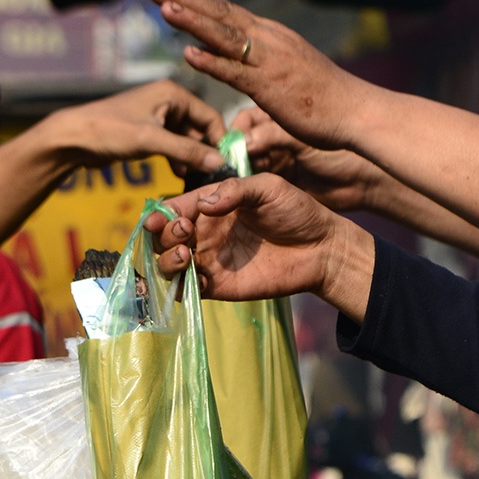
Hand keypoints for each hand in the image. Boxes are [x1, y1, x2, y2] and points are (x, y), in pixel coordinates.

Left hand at [26, 78, 226, 175]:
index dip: (220, 140)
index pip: (210, 115)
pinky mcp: (148, 132)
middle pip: (200, 128)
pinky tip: (180, 174)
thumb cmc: (111, 131)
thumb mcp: (152, 141)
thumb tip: (219, 163)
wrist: (73, 137)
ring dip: (192, 158)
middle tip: (213, 176)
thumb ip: (187, 151)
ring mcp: (158, 117)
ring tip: (197, 178)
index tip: (228, 164)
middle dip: (206, 151)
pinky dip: (178, 159)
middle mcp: (168, 101)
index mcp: (172, 94)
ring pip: (186, 139)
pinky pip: (172, 145)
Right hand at [148, 173, 376, 317]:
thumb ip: (237, 191)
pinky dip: (182, 287)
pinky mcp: (218, 287)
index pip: (174, 209)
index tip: (159, 220)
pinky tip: (200, 279)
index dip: (160, 215)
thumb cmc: (296, 211)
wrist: (320, 249)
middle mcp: (204, 233)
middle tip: (185, 234)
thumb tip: (204, 205)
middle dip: (164, 236)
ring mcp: (209, 261)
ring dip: (166, 261)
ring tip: (186, 257)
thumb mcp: (268, 188)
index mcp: (211, 206)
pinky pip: (187, 290)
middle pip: (164, 238)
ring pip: (168, 265)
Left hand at [150, 0, 369, 149]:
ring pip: (223, 36)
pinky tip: (188, 54)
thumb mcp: (287, 71)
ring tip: (164, 8)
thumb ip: (260, 64)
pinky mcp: (270, 86)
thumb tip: (237, 64)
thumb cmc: (323, 96)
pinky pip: (235, 72)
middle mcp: (267, 40)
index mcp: (270, 35)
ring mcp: (268, 61)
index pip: (226, 11)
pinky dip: (211, 62)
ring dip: (192, 21)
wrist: (354, 110)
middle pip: (219, 14)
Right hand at [233, 107, 388, 213]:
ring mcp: (279, 161)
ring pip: (249, 164)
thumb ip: (272, 136)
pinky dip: (251, 186)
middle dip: (237, 153)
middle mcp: (278, 138)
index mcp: (283, 117)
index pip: (247, 120)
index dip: (237, 131)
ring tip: (245, 177)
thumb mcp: (303, 140)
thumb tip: (243, 142)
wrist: (365, 183)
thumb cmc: (341, 153)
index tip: (233, 144)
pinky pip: (258, 183)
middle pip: (244, 142)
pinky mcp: (282, 183)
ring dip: (243, 170)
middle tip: (236, 164)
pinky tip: (251, 188)